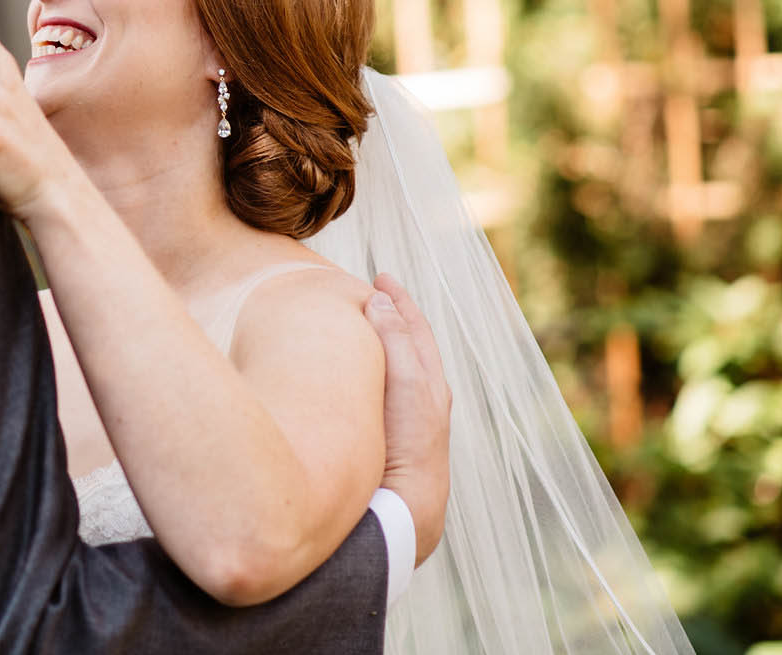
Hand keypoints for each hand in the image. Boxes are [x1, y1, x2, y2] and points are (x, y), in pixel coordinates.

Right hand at [366, 274, 450, 565]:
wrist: (405, 504)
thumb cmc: (409, 443)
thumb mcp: (406, 384)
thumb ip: (394, 341)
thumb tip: (380, 302)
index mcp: (429, 381)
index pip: (414, 328)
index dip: (399, 300)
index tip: (381, 277)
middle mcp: (423, 397)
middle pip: (408, 344)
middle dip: (391, 317)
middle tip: (369, 294)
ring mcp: (407, 418)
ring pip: (395, 368)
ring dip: (380, 343)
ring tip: (358, 327)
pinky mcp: (388, 435)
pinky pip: (381, 389)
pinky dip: (371, 370)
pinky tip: (351, 376)